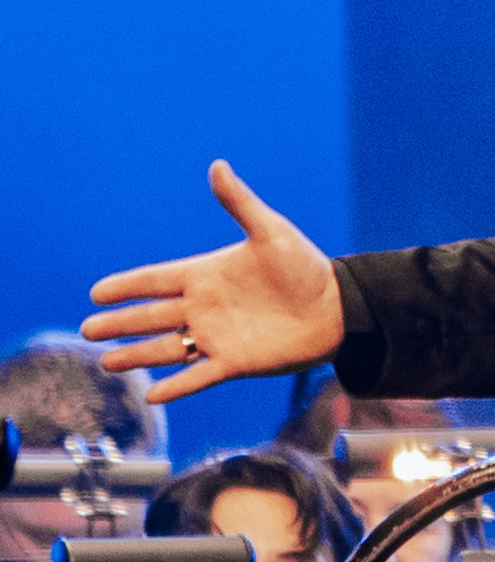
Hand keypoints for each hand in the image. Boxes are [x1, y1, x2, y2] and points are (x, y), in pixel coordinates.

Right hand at [82, 162, 344, 401]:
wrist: (338, 308)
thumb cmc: (305, 268)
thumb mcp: (271, 232)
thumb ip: (239, 204)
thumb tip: (217, 166)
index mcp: (205, 275)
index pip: (155, 281)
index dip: (126, 286)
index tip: (96, 292)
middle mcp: (204, 308)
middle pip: (151, 317)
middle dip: (119, 324)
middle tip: (88, 330)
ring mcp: (217, 337)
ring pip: (166, 349)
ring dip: (137, 356)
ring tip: (106, 362)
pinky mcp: (236, 363)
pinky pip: (199, 376)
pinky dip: (177, 386)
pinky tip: (153, 395)